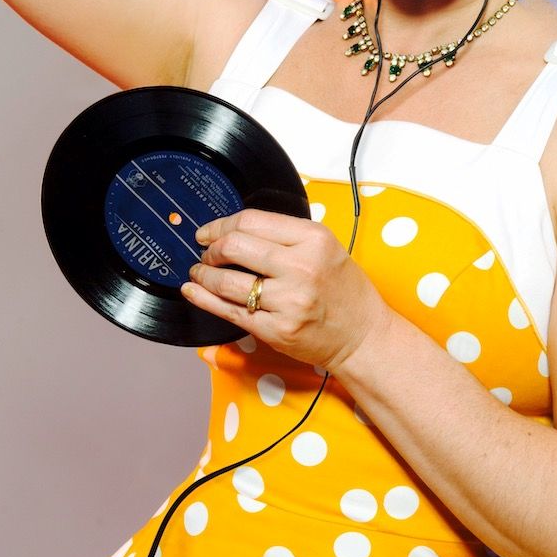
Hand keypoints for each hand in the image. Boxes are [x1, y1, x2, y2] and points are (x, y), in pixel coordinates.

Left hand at [181, 209, 389, 375]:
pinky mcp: (276, 330)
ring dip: (203, 275)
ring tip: (199, 273)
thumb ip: (286, 236)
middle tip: (206, 253)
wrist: (362, 335)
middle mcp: (301, 267)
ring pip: (226, 281)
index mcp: (314, 239)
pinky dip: (204, 300)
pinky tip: (193, 291)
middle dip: (211, 249)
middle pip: (234, 246)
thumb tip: (236, 229)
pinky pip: (230, 312)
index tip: (209, 231)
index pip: (252, 221)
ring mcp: (288, 301)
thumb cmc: (344, 291)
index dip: (221, 225)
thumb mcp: (326, 248)